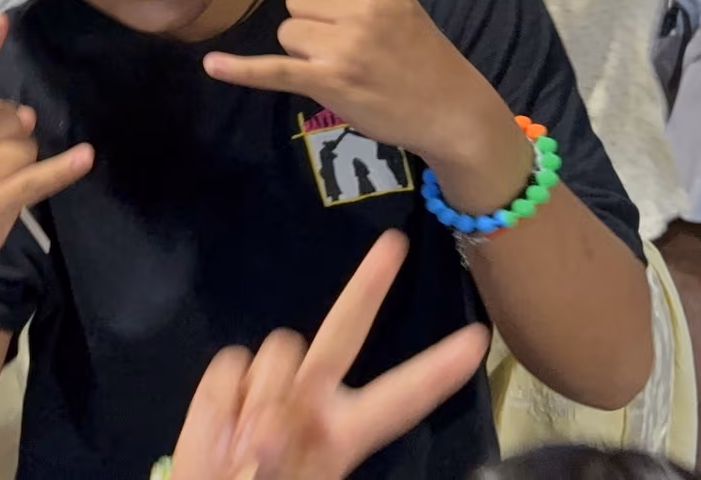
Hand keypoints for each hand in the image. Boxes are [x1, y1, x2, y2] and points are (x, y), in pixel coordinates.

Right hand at [167, 231, 488, 479]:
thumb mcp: (297, 478)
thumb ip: (285, 445)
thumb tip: (267, 428)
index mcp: (345, 432)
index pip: (402, 398)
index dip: (438, 371)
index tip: (478, 339)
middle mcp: (314, 396)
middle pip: (347, 331)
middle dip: (369, 285)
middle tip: (395, 244)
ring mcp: (272, 379)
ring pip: (281, 347)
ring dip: (261, 391)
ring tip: (244, 437)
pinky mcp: (229, 372)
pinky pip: (232, 363)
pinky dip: (222, 396)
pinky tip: (223, 419)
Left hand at [202, 0, 512, 164]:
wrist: (454, 109)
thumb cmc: (420, 55)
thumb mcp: (398, 4)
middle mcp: (359, 5)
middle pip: (295, 0)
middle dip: (311, 22)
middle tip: (350, 46)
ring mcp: (344, 44)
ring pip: (286, 33)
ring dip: (304, 53)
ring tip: (346, 67)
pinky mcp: (329, 80)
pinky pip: (272, 69)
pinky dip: (241, 70)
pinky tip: (213, 65)